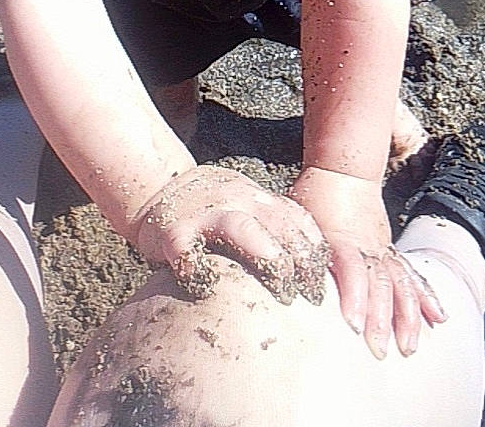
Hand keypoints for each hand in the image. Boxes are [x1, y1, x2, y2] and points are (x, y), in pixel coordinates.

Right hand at [129, 164, 328, 304]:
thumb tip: (315, 271)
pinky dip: (197, 270)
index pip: (298, 221)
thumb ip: (275, 228)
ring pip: (243, 228)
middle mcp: (236, 200)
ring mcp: (206, 213)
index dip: (315, 253)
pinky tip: (207, 288)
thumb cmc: (214, 210)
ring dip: (266, 256)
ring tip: (279, 288)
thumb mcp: (249, 207)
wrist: (160, 187)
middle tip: (309, 297)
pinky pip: (186, 251)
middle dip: (299, 260)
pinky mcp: (174, 231)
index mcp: (258, 198)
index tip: (323, 286)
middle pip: (278, 224)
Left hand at [289, 166, 445, 358]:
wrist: (342, 172)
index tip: (353, 325)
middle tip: (378, 350)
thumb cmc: (313, 196)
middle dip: (382, 319)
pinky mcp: (390, 252)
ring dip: (407, 317)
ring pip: (400, 283)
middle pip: (379, 283)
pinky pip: (412, 275)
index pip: (351, 269)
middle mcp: (368, 247)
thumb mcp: (297, 216)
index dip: (354, 296)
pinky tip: (438, 319)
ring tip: (409, 347)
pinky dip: (426, 297)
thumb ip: (294, 247)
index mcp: (342, 239)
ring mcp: (383, 250)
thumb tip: (279, 276)